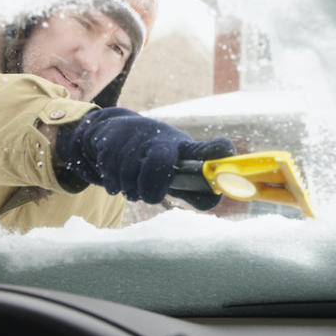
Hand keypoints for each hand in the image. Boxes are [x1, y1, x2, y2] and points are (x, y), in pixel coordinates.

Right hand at [56, 108, 234, 208]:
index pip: (205, 149)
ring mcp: (137, 136)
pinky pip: (111, 170)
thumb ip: (193, 189)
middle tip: (149, 197)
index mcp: (183, 148)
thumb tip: (211, 202)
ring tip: (133, 188)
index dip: (216, 152)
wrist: (116, 132)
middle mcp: (162, 137)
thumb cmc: (156, 157)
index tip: (225, 154)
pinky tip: (118, 179)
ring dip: (130, 189)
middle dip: (151, 188)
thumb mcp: (176, 169)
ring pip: (130, 172)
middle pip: (159, 162)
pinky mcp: (113, 138)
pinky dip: (114, 183)